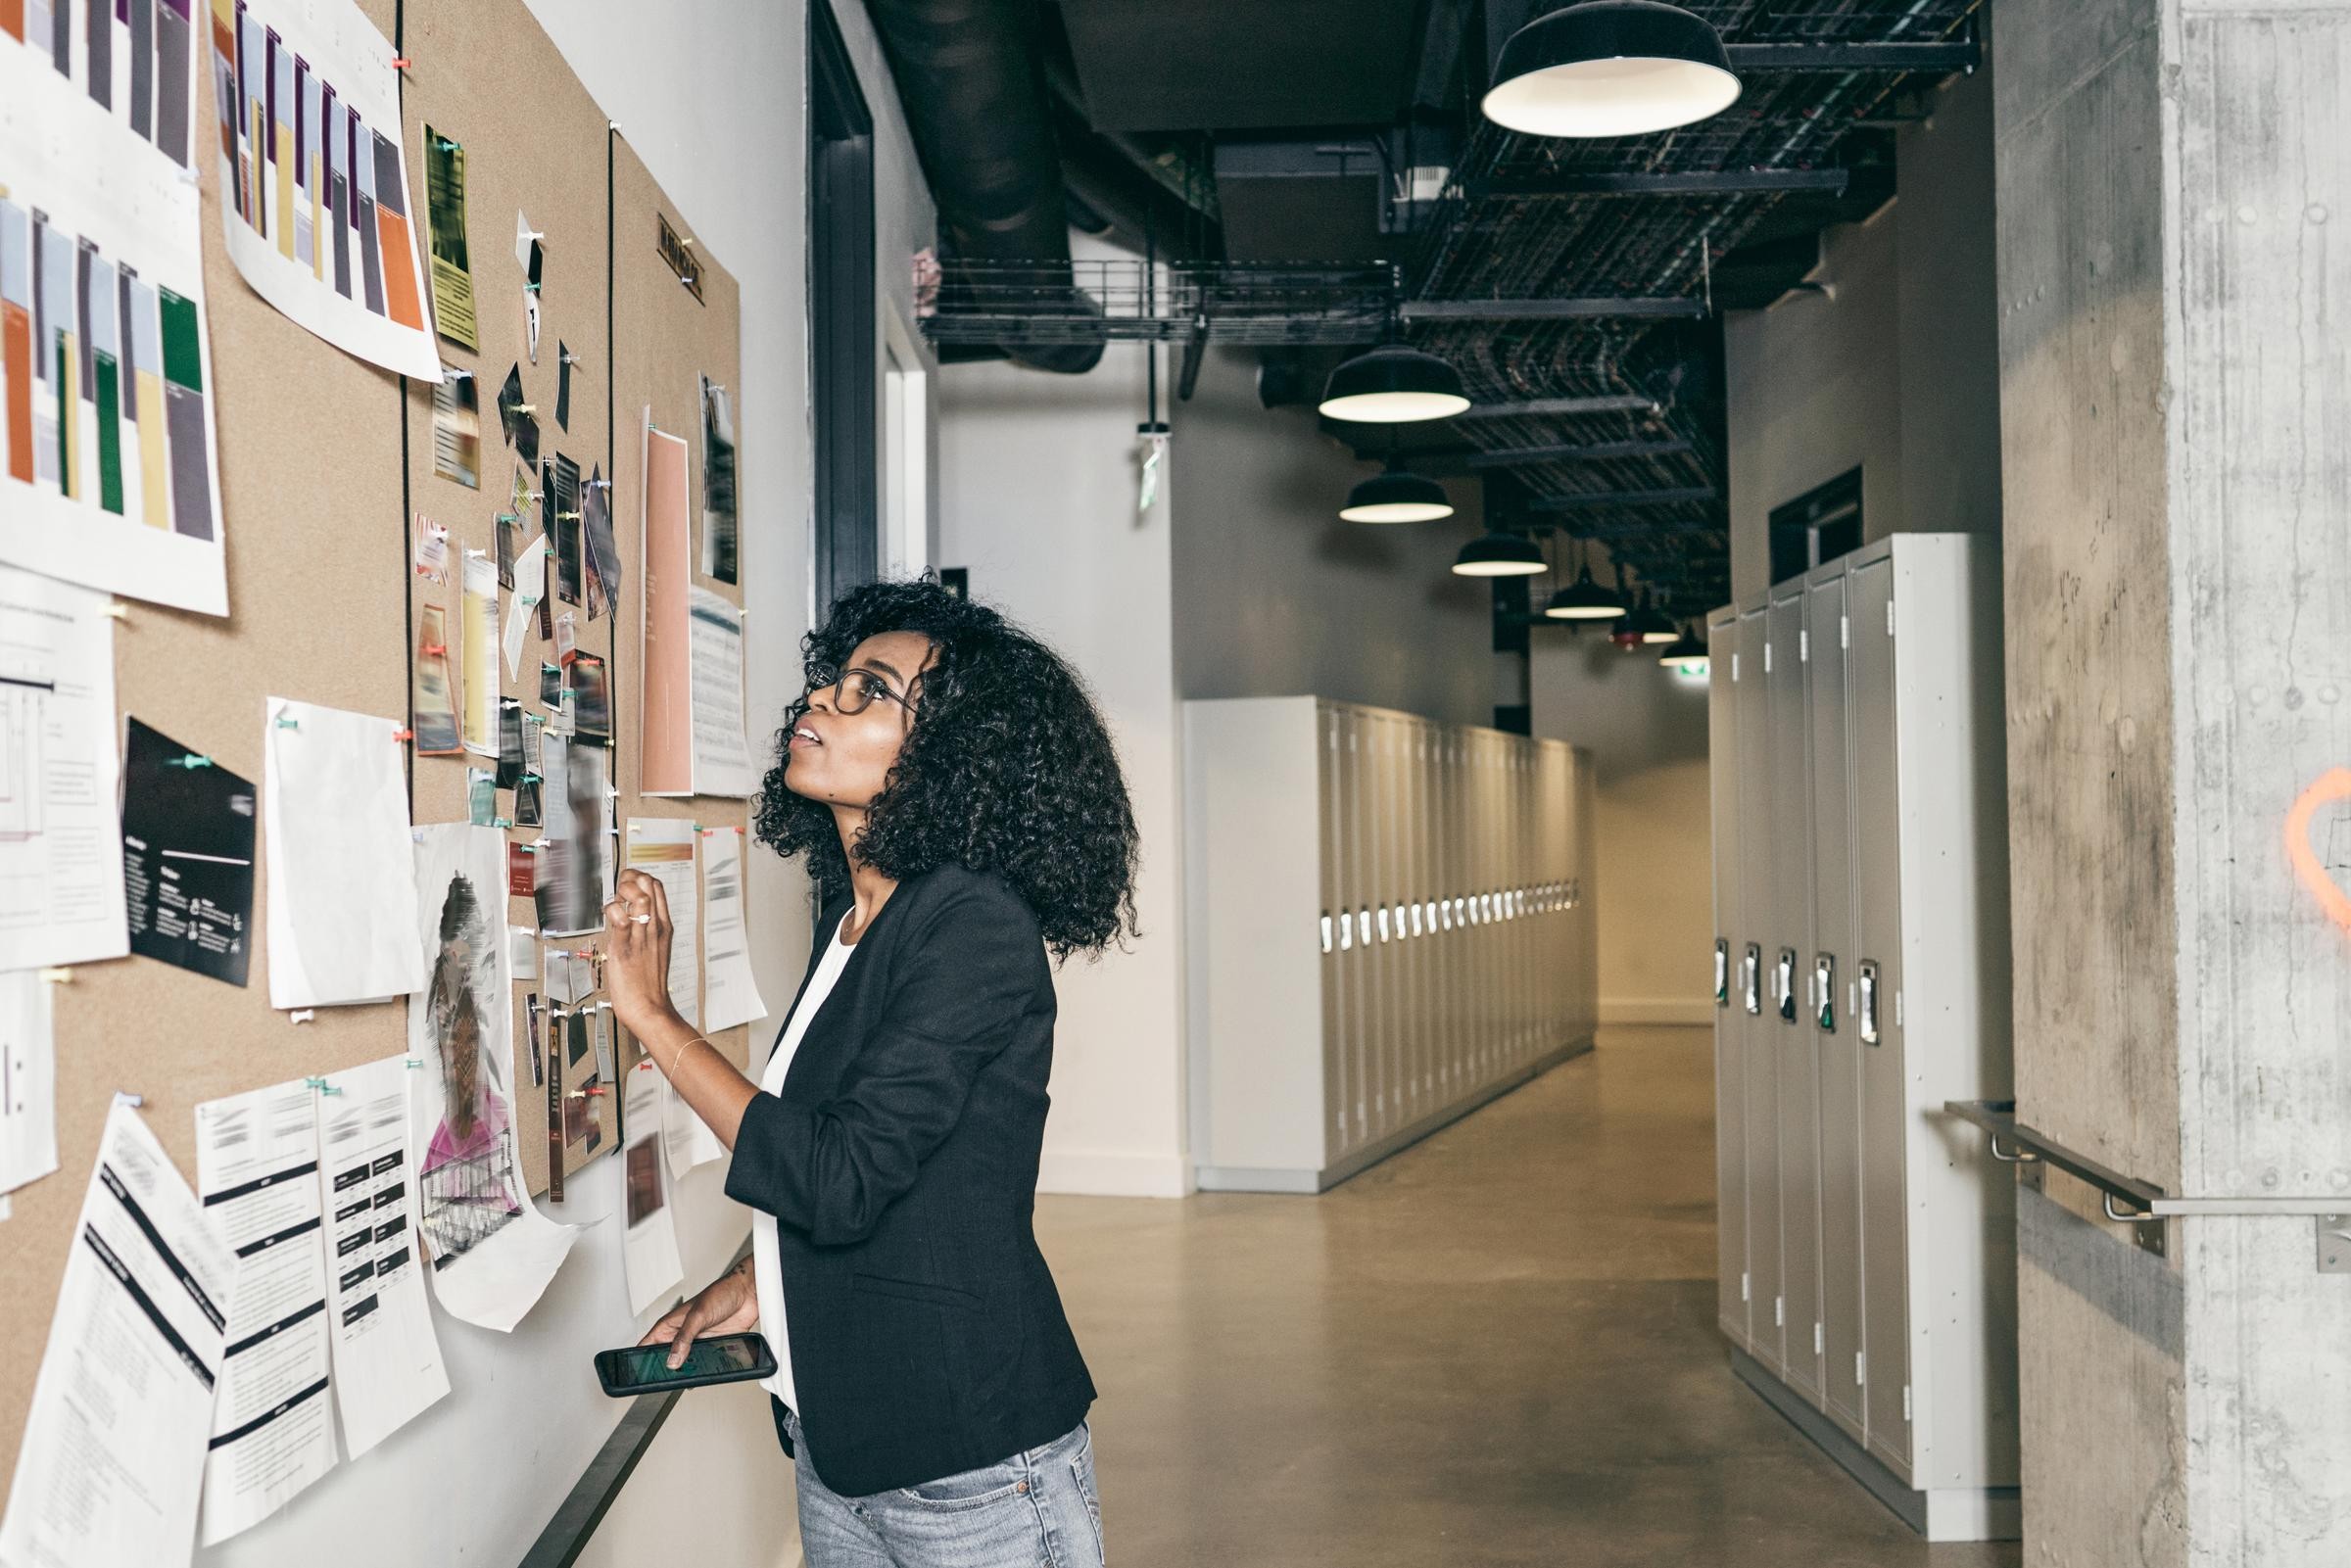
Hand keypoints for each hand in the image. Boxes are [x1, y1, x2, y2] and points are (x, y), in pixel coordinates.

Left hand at [603, 868, 677, 1035]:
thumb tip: (629, 912)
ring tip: (615, 905)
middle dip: (631, 878)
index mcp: (663, 926)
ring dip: (622, 893)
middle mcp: (655, 928)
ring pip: (639, 897)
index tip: (628, 882)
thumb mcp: (655, 948)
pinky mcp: (625, 948)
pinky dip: (612, 912)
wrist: (649, 1008)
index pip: (657, 887)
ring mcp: (641, 937)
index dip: (640, 877)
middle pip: (650, 884)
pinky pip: (620, 919)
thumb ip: (645, 929)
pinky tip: (609, 919)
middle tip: (619, 890)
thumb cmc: (648, 983)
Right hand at [638, 1259, 759, 1368]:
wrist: (747, 1293)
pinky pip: (704, 1363)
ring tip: (685, 1380)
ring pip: (685, 1364)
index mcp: (671, 1325)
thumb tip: (672, 1360)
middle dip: (664, 1371)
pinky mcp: (712, 1347)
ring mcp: (697, 1342)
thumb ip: (684, 1338)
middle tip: (664, 1382)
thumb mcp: (697, 1316)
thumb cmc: (720, 1293)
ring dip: (686, 1372)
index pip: (648, 1344)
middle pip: (666, 1359)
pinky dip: (703, 1369)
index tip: (639, 1372)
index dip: (640, 1358)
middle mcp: (682, 1335)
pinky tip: (705, 1374)